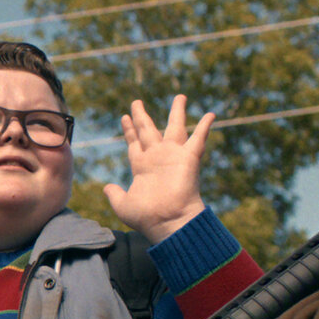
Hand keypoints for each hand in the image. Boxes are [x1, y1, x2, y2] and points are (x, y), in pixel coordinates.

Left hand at [105, 95, 213, 242]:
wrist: (168, 222)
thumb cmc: (146, 217)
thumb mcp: (123, 205)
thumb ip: (114, 194)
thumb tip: (107, 187)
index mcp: (142, 166)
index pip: (134, 142)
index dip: (129, 130)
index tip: (124, 116)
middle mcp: (157, 158)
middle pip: (148, 130)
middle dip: (142, 116)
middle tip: (136, 101)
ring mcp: (173, 156)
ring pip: (174, 127)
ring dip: (177, 111)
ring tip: (180, 96)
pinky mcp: (188, 158)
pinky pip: (199, 138)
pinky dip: (205, 126)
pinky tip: (211, 114)